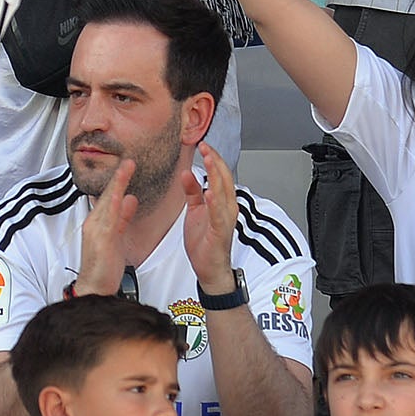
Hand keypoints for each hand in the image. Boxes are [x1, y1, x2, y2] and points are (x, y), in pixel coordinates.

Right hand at [73, 158, 137, 296]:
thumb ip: (123, 218)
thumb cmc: (104, 266)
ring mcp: (95, 230)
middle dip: (118, 177)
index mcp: (97, 222)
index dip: (118, 181)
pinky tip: (121, 194)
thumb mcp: (117, 237)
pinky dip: (115, 204)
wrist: (94, 288)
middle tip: (129, 161)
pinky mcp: (101, 240)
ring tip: (127, 168)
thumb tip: (131, 199)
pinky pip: (109, 219)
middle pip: (107, 195)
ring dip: (117, 184)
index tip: (127, 167)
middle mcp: (94, 223)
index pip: (109, 197)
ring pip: (108, 202)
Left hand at [179, 142, 239, 290]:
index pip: (220, 175)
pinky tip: (209, 192)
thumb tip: (187, 173)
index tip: (204, 145)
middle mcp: (227, 208)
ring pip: (223, 192)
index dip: (214, 159)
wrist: (209, 269)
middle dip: (215, 161)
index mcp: (222, 202)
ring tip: (209, 160)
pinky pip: (218, 215)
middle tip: (205, 146)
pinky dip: (214, 203)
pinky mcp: (220, 232)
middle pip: (224, 179)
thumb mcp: (195, 211)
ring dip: (216, 175)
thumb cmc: (204, 242)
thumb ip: (193, 192)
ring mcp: (225, 220)